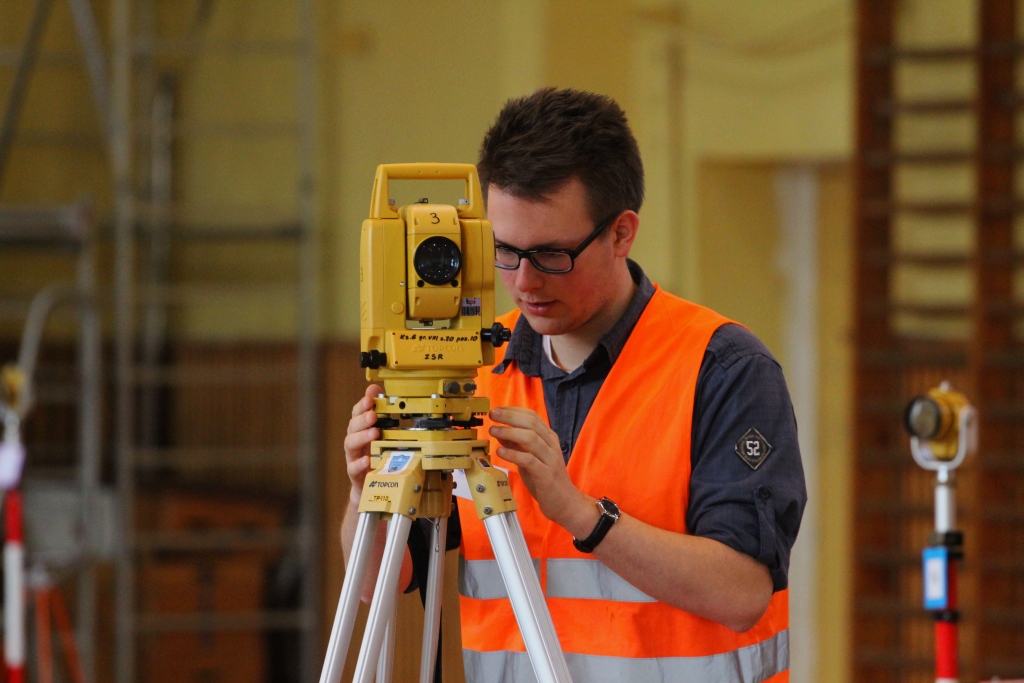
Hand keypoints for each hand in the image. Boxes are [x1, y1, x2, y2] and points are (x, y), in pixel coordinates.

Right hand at [344, 384, 381, 505]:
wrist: (369, 487)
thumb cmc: (374, 457)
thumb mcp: (380, 434)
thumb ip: (378, 411)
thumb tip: (375, 388)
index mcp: (361, 431)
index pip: (357, 413)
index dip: (362, 404)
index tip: (371, 398)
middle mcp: (354, 442)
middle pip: (352, 427)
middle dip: (362, 419)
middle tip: (373, 414)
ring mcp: (353, 458)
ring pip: (350, 445)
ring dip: (361, 437)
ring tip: (374, 433)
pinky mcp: (355, 475)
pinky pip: (353, 468)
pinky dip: (359, 463)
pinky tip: (366, 459)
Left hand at [488, 406, 594, 533]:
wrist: (565, 503)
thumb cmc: (546, 479)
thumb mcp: (529, 458)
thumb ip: (517, 444)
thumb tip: (500, 431)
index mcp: (549, 438)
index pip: (532, 416)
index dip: (513, 411)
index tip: (497, 409)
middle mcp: (551, 445)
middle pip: (532, 423)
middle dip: (510, 417)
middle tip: (493, 415)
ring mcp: (550, 460)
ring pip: (531, 438)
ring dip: (510, 432)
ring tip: (493, 431)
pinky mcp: (546, 475)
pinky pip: (529, 460)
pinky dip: (514, 454)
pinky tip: (501, 451)